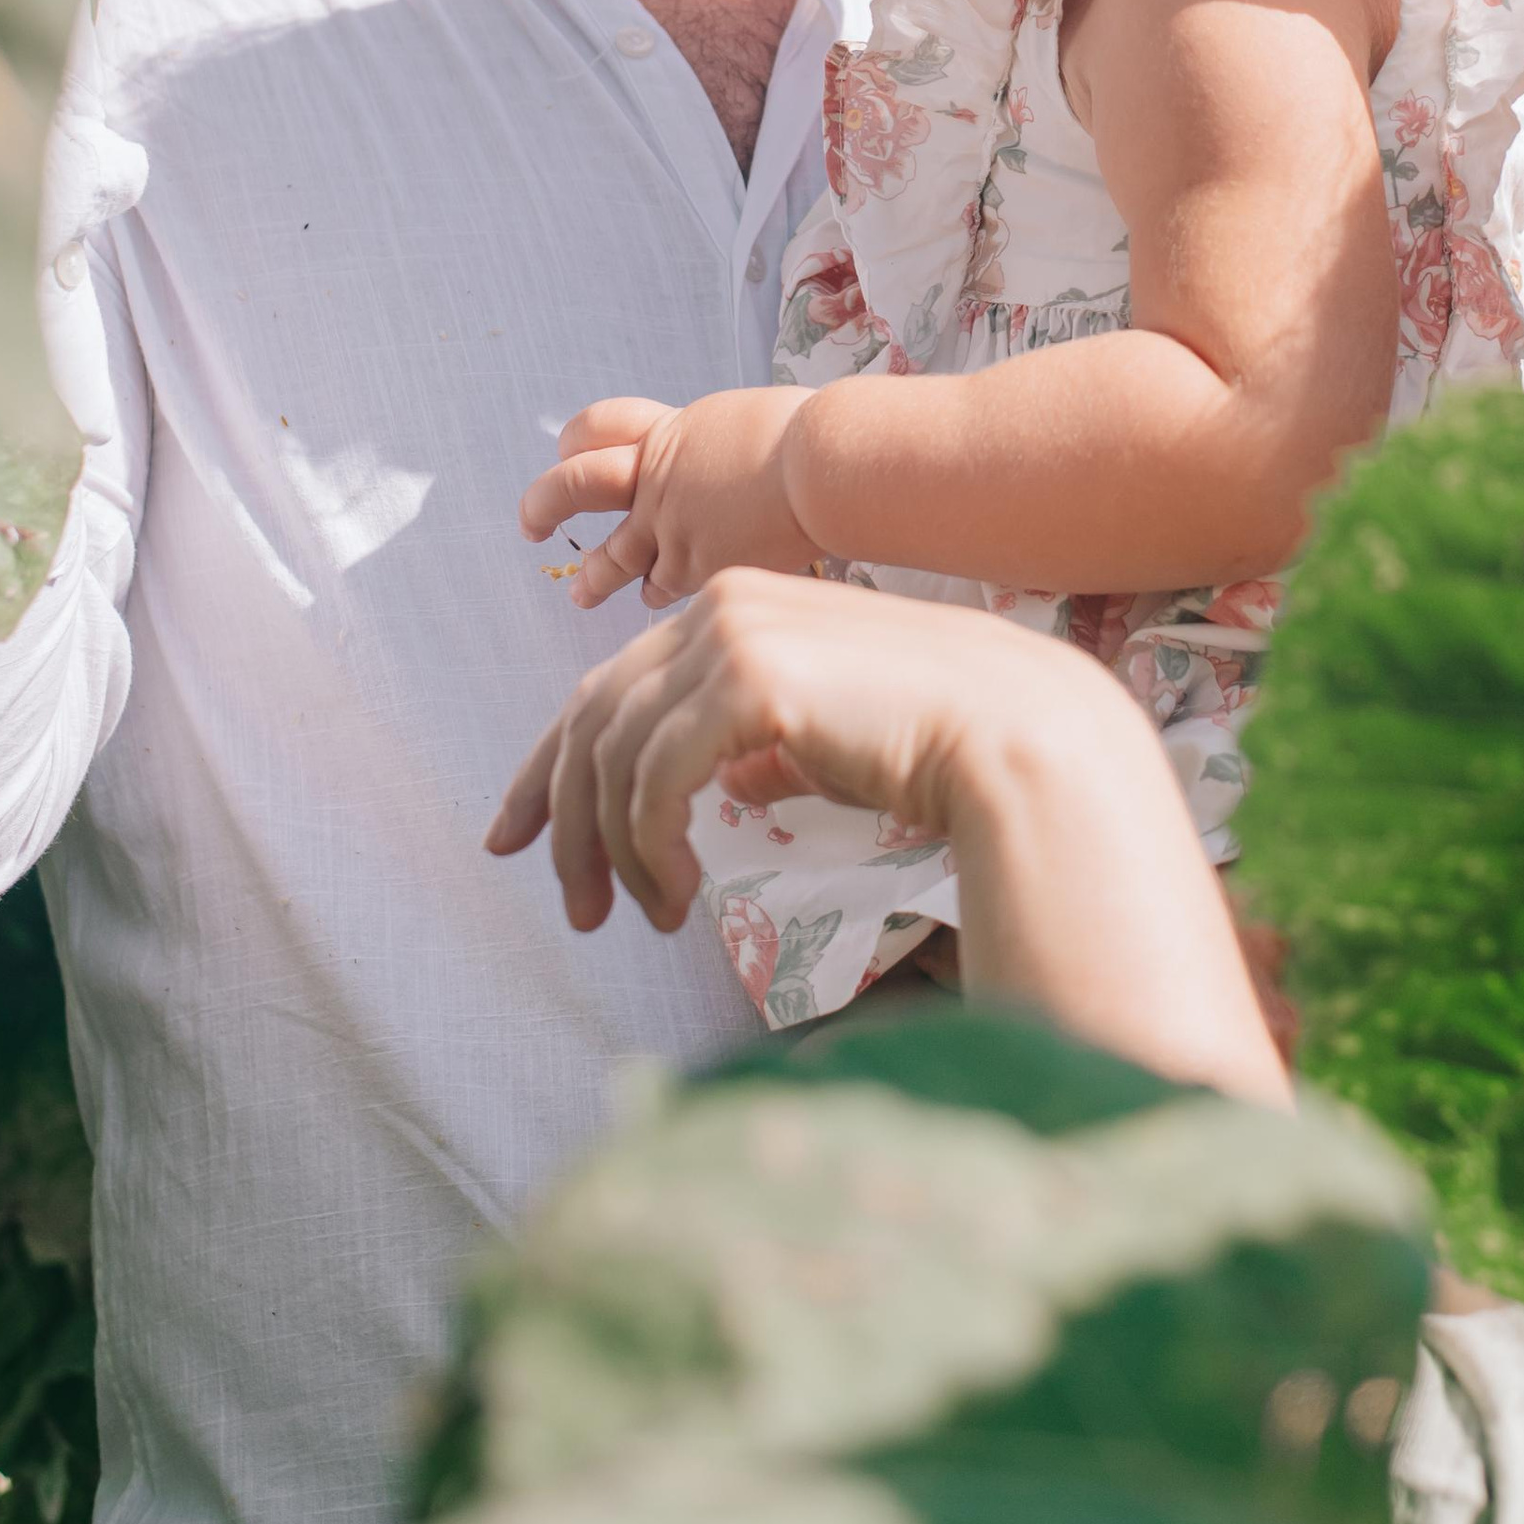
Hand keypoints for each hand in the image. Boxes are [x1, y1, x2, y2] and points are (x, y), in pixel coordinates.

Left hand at [484, 567, 1070, 932]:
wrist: (1011, 730)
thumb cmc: (932, 738)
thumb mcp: (822, 736)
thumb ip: (763, 747)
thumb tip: (724, 784)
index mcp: (730, 609)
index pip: (606, 688)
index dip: (545, 767)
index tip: (512, 839)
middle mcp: (716, 608)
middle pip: (591, 721)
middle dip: (564, 822)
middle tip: (577, 909)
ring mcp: (729, 636)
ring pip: (612, 756)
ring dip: (614, 850)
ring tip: (649, 915)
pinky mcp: (747, 682)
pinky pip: (654, 781)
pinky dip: (650, 848)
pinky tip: (683, 895)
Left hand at [519, 389, 818, 604]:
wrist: (822, 465)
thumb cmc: (809, 434)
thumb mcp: (747, 420)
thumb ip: (717, 446)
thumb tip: (725, 461)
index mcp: (669, 430)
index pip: (600, 425)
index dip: (576, 440)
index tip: (566, 450)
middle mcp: (656, 476)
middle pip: (574, 484)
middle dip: (544, 504)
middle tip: (531, 524)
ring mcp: (669, 524)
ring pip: (610, 556)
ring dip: (593, 577)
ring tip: (581, 592)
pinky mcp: (693, 565)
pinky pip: (663, 586)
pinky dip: (658, 594)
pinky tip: (655, 601)